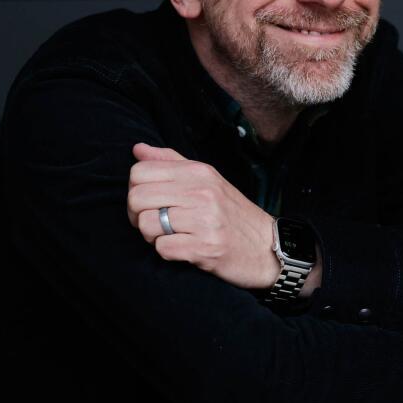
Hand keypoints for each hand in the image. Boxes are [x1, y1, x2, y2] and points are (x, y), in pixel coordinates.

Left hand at [127, 142, 279, 289]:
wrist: (267, 247)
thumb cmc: (231, 213)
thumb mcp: (206, 179)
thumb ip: (171, 162)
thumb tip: (137, 149)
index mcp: (198, 172)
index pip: (139, 172)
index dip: (135, 190)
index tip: (148, 202)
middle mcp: (201, 192)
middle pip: (137, 198)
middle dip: (137, 215)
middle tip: (154, 224)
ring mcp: (204, 220)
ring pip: (146, 224)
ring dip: (152, 236)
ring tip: (170, 236)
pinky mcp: (205, 248)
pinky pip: (163, 248)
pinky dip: (166, 252)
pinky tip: (182, 249)